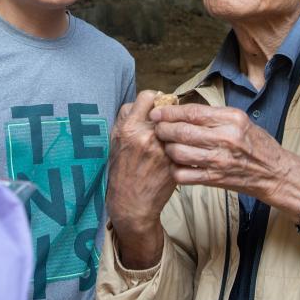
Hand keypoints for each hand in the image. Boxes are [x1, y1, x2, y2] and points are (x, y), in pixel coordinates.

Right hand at [106, 90, 175, 268]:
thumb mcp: (115, 141)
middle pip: (167, 109)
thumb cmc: (121, 171)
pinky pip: (184, 143)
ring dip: (177, 128)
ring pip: (178, 125)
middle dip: (167, 114)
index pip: (149, 96)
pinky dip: (183, 144)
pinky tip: (177, 151)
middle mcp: (147, 136)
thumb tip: (142, 103)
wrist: (132, 204)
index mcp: (130, 128)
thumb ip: (127, 119)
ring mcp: (164, 149)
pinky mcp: (176, 161)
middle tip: (166, 123)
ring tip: (172, 137)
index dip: (153, 99)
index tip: (156, 106)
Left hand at [150, 103, 299, 221]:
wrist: (274, 173)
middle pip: (182, 131)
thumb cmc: (256, 144)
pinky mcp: (216, 179)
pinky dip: (174, 169)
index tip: (157, 111)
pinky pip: (184, 174)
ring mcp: (220, 160)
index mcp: (232, 119)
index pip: (193, 112)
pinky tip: (175, 164)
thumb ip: (214, 116)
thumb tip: (183, 110)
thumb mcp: (240, 121)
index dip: (170, 112)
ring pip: (179, 153)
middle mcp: (226, 138)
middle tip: (156, 128)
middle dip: (163, 129)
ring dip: (166, 149)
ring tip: (164, 145)